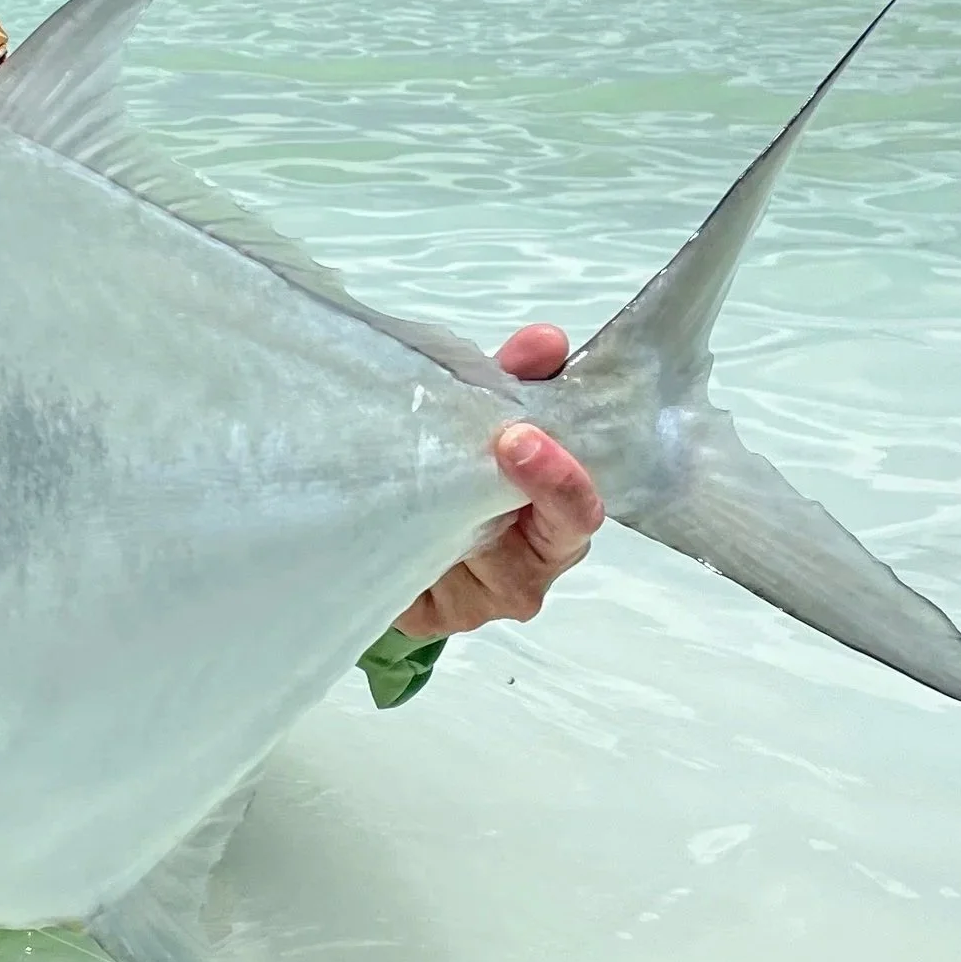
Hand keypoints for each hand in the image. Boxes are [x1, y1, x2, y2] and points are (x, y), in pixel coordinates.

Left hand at [392, 324, 604, 640]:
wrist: (403, 525)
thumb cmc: (465, 468)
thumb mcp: (491, 419)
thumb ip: (518, 382)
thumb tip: (544, 342)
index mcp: (558, 531)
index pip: (577, 516)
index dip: (559, 480)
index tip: (520, 435)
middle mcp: (524, 578)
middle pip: (525, 551)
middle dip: (496, 494)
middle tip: (477, 444)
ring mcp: (473, 606)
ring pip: (460, 557)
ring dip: (437, 509)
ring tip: (411, 466)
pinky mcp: (424, 619)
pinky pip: (412, 579)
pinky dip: (400, 536)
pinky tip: (383, 502)